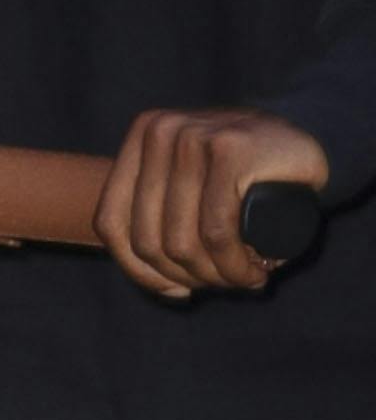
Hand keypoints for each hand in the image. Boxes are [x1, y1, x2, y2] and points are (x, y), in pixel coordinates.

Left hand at [95, 109, 326, 299]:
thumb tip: (157, 283)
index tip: (175, 288)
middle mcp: (161, 132)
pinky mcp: (229, 149)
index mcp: (141, 137)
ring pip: (181, 242)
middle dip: (185, 277)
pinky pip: (216, 232)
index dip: (138, 270)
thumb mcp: (190, 187)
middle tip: (219, 284)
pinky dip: (233, 265)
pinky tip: (252, 273)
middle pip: (147, 239)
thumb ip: (157, 217)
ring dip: (213, 277)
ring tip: (240, 280)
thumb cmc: (244, 175)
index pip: (110, 222)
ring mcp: (192, 137)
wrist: (308, 138)